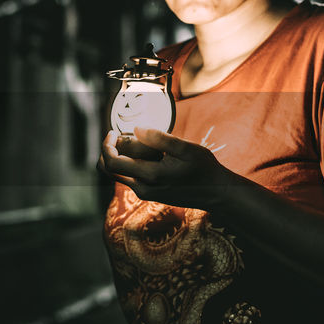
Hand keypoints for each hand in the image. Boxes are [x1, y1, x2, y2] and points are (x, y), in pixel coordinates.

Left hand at [99, 127, 233, 207]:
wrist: (217, 192)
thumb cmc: (203, 168)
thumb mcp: (186, 148)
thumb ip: (160, 138)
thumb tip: (136, 129)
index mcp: (150, 176)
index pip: (113, 163)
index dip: (106, 145)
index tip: (113, 132)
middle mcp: (143, 189)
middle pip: (109, 170)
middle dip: (108, 151)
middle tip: (119, 135)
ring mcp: (146, 193)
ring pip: (117, 175)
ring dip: (118, 157)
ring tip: (134, 142)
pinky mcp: (150, 194)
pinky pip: (129, 178)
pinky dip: (128, 164)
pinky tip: (145, 153)